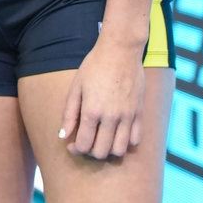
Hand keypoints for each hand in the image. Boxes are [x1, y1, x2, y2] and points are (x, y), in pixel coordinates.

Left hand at [59, 36, 145, 159]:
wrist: (121, 50)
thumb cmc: (94, 66)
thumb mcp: (76, 87)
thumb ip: (69, 113)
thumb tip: (63, 136)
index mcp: (92, 111)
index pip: (84, 145)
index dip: (76, 149)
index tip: (72, 145)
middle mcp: (111, 117)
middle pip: (101, 152)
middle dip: (90, 151)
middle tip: (85, 141)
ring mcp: (128, 117)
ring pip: (119, 150)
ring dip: (109, 150)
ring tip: (101, 139)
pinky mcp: (139, 113)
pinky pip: (135, 140)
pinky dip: (126, 142)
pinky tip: (116, 133)